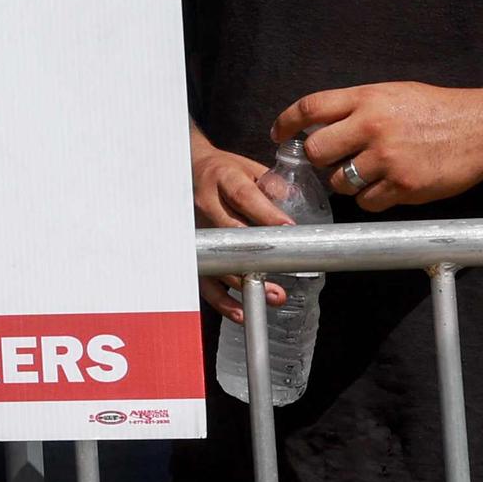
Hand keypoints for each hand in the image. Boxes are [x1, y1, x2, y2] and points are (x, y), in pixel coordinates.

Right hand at [191, 134, 300, 319]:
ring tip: (272, 295)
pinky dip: (221, 300)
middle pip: (229, 233)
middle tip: (284, 269)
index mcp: (223, 179)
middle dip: (257, 255)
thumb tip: (295, 202)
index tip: (288, 229)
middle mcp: (204, 204)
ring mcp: (195, 229)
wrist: (187, 169)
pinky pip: (204, 279)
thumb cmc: (223, 172)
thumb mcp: (248, 169)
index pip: (244, 197)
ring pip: (217, 260)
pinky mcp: (192, 250)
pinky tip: (240, 312)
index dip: (266, 214)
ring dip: (244, 282)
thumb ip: (272, 185)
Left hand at [276, 81, 482, 214]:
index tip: (278, 136)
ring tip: (368, 173)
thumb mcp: (393, 94)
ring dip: (346, 182)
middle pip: (315, 150)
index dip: (286, 123)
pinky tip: (388, 187)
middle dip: (318, 159)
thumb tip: (319, 123)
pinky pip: (366, 202)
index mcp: (366, 98)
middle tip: (332, 161)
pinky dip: (371, 199)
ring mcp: (386, 158)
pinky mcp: (403, 185)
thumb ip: (356, 107)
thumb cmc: (438, 111)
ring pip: (338, 181)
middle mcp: (371, 126)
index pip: (309, 108)